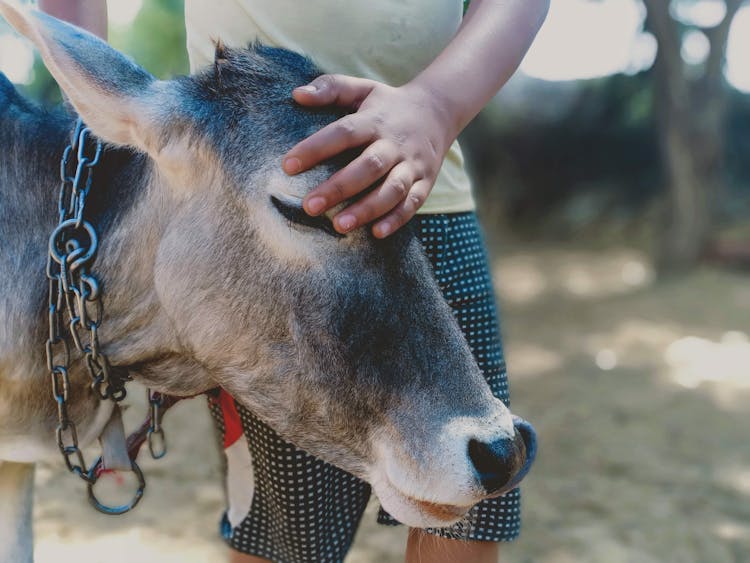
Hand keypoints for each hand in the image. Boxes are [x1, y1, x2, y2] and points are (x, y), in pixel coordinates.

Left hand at [282, 74, 454, 237]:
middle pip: (369, 166)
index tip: (288, 166)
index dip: (315, 148)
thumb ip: (330, 88)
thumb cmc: (388, 104)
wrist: (439, 111)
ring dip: (367, 209)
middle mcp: (394, 144)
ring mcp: (412, 165)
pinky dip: (396, 219)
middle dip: (339, 188)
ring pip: (392, 189)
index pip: (343, 133)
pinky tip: (375, 233)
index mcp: (374, 120)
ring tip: (339, 226)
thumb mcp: (361, 89)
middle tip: (310, 207)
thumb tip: (296, 95)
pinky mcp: (425, 183)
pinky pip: (413, 203)